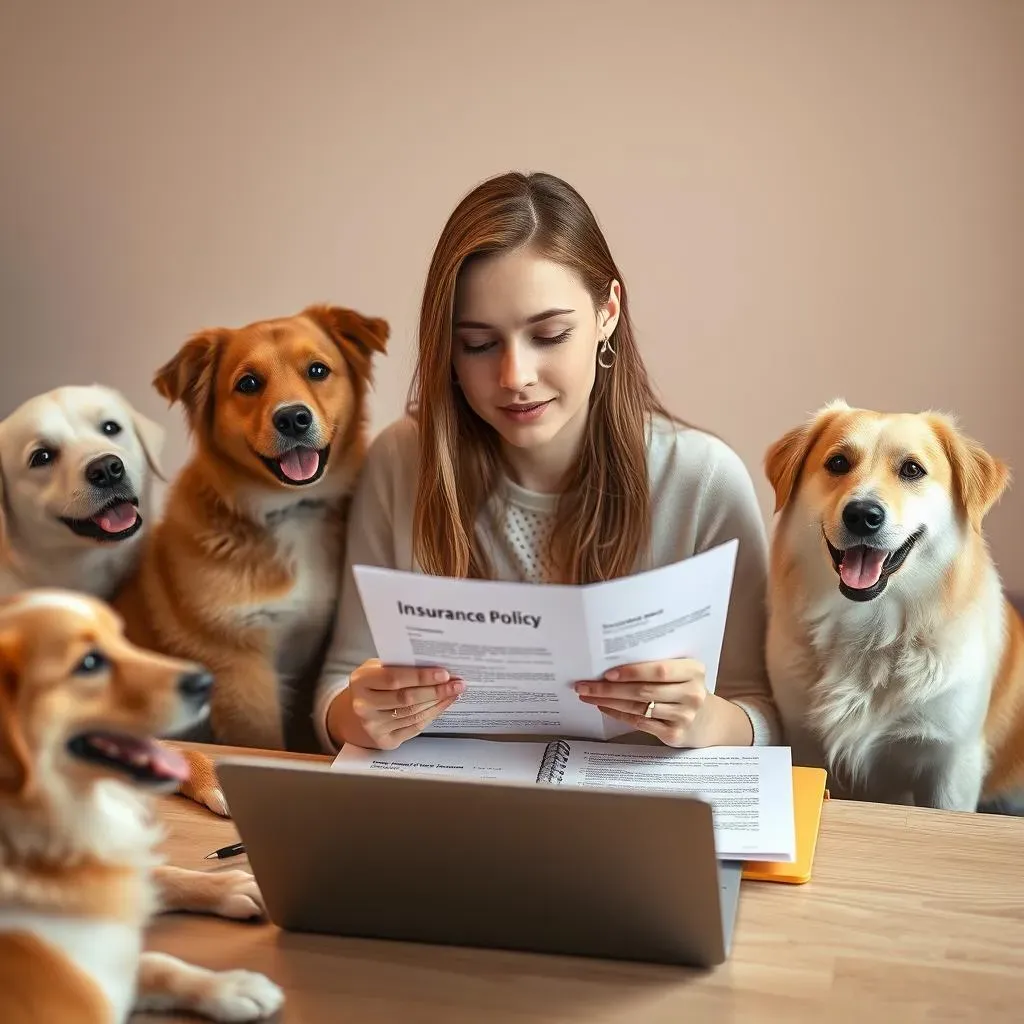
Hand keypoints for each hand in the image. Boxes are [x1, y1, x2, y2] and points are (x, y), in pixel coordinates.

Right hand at [343, 658, 464, 749]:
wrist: (357, 712)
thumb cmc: (373, 684)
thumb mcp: (377, 668)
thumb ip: (399, 667)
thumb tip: (435, 667)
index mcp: (361, 681)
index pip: (394, 678)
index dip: (421, 677)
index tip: (445, 674)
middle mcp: (363, 706)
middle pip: (407, 699)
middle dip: (436, 691)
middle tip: (458, 684)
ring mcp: (373, 726)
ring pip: (413, 714)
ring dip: (438, 703)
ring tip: (454, 693)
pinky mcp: (384, 740)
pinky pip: (415, 727)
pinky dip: (432, 715)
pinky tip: (443, 705)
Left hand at [574, 658, 716, 746]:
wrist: (709, 720)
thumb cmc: (686, 689)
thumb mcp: (682, 672)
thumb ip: (657, 667)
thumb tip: (612, 662)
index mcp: (693, 671)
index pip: (659, 670)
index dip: (632, 672)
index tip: (606, 673)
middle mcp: (691, 694)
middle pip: (643, 691)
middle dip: (609, 688)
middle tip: (584, 685)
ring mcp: (684, 716)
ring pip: (638, 708)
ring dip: (609, 701)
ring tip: (588, 695)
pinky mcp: (675, 734)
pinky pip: (640, 723)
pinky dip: (618, 715)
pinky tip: (604, 707)